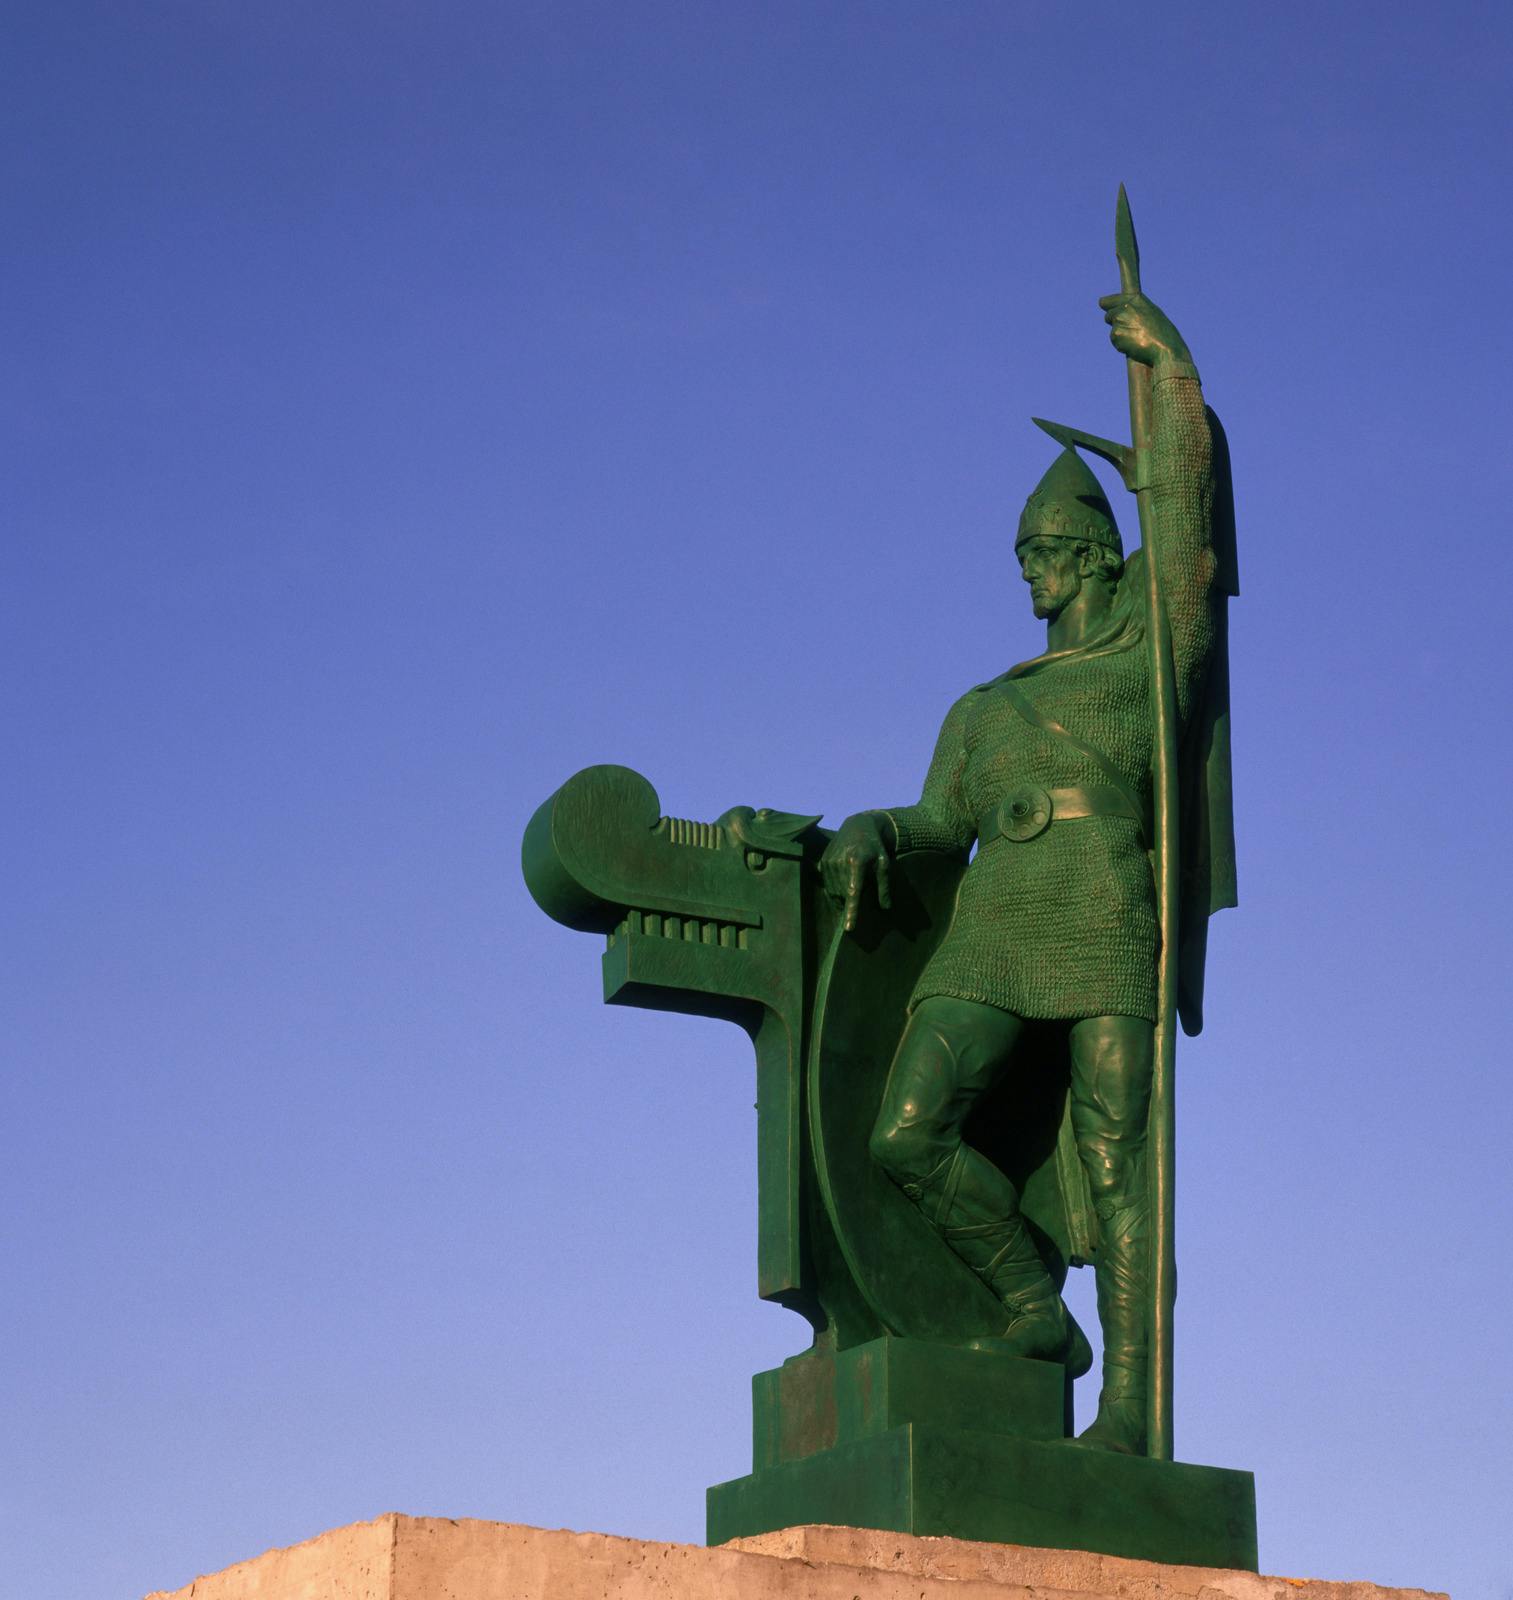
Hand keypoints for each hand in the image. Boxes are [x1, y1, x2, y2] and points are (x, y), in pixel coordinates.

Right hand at [820, 813, 892, 932]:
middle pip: (844, 895)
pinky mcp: (822, 862)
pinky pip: (828, 886)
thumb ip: (884, 886)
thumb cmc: (874, 847)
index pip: (853, 892)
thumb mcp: (884, 864)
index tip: (848, 927)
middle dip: (852, 899)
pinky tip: (844, 880)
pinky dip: (836, 889)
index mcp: (857, 862)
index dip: (851, 911)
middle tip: (863, 887)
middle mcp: (839, 862)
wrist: (858, 826)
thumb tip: (885, 908)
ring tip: (854, 881)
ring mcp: (828, 862)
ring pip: (834, 892)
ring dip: (843, 895)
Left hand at [1098, 291, 1191, 367]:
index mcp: (1135, 299)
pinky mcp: (1116, 335)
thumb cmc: (1162, 333)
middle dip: (1116, 323)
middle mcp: (1125, 307)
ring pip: (1113, 330)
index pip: (1108, 301)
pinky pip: (1115, 341)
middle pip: (1108, 316)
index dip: (1107, 306)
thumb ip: (1136, 309)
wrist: (1164, 348)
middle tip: (1131, 331)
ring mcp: (1119, 321)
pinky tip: (1135, 345)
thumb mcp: (1152, 313)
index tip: (1104, 307)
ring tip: (1138, 339)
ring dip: (1122, 336)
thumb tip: (1122, 309)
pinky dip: (1122, 345)